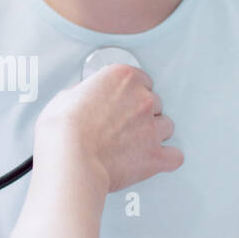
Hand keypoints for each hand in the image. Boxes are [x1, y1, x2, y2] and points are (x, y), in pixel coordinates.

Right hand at [35, 63, 182, 192]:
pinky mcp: (154, 155)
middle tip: (124, 125)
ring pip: (166, 126)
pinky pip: (174, 156)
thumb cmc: (64, 130)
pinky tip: (157, 159)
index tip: (123, 101)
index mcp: (122, 78)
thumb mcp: (66, 97)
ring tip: (136, 142)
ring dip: (154, 133)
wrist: (70, 157)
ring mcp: (151, 128)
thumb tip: (84, 100)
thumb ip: (86, 94)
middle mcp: (142, 99)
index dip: (131, 93)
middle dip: (141, 114)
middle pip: (155, 103)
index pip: (141, 79)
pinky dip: (166, 159)